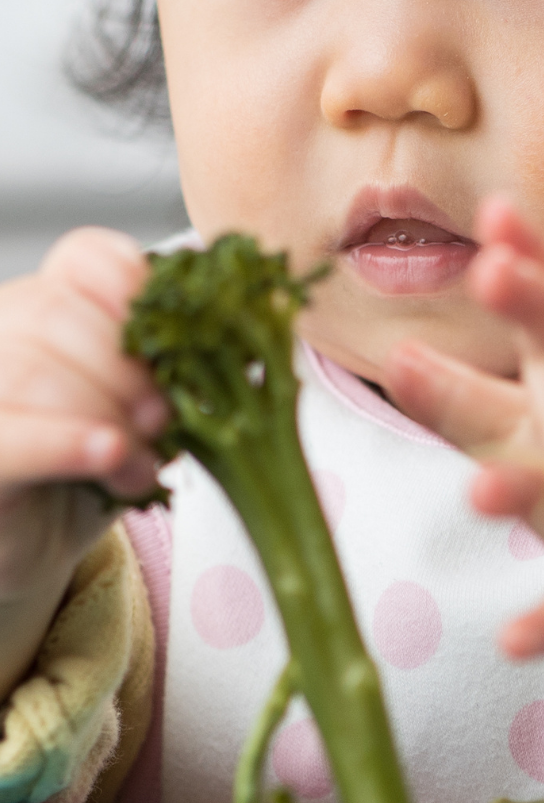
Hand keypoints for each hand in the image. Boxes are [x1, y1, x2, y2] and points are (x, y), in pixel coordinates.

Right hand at [0, 229, 169, 694]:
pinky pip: (13, 436)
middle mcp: (4, 333)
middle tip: (167, 421)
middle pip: (62, 315)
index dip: (133, 286)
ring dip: (108, 418)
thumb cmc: (95, 467)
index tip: (172, 336)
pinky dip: (66, 442)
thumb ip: (187, 371)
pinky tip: (109, 455)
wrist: (39, 544)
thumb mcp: (151, 412)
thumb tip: (259, 336)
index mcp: (50, 304)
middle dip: (128, 370)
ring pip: (38, 373)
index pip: (86, 258)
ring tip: (142, 465)